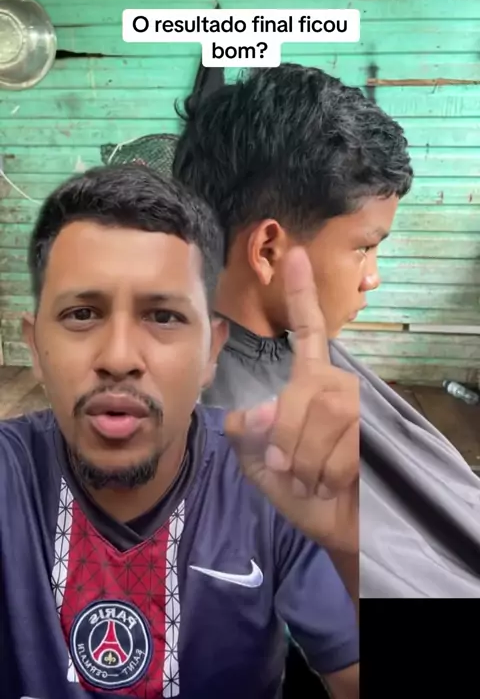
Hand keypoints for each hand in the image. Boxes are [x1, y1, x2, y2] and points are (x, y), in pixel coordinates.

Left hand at [225, 247, 358, 555]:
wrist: (339, 528)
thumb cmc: (301, 490)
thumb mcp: (259, 464)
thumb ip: (246, 437)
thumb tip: (254, 411)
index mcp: (309, 383)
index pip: (307, 333)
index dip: (301, 296)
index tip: (295, 256)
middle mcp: (338, 385)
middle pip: (304, 391)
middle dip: (287, 439)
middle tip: (287, 468)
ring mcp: (360, 406)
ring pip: (322, 417)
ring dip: (306, 461)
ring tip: (312, 478)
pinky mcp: (377, 431)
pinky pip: (343, 444)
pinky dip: (326, 473)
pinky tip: (333, 483)